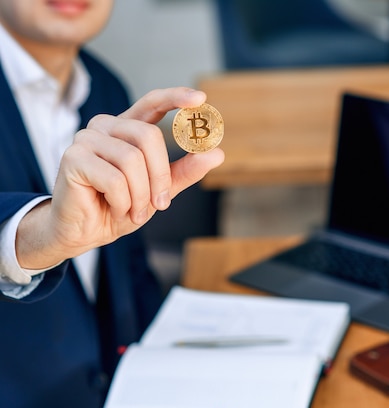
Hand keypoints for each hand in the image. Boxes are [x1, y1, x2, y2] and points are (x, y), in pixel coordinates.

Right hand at [16, 87, 224, 269]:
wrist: (86, 232)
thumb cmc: (120, 206)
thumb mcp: (160, 190)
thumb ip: (185, 171)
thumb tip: (217, 153)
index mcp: (127, 128)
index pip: (152, 103)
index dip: (175, 97)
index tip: (201, 99)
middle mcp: (106, 126)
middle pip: (149, 136)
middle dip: (160, 176)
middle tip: (160, 203)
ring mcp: (86, 138)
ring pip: (132, 160)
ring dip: (140, 195)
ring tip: (133, 211)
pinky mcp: (73, 158)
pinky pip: (114, 179)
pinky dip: (123, 202)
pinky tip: (116, 209)